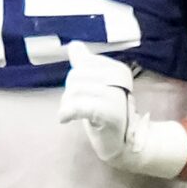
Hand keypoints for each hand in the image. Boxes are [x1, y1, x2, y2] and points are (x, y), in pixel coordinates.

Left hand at [58, 50, 179, 174]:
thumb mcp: (94, 86)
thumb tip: (75, 45)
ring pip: (76, 90)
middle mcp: (119, 78)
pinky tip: (65, 119)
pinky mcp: (111, 113)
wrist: (121, 142)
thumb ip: (85, 65)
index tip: (79, 95)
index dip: (74, 80)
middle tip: (72, 108)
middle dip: (68, 93)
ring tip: (70, 114)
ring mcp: (116, 95)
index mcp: (117, 68)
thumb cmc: (104, 114)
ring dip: (66, 104)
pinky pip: (80, 106)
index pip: (83, 63)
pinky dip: (68, 112)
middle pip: (77, 75)